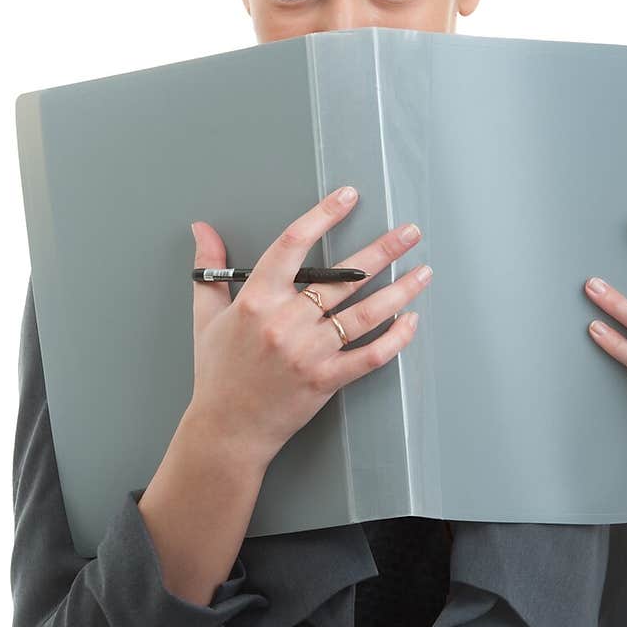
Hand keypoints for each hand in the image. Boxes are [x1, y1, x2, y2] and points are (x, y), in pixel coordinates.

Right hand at [188, 186, 431, 469]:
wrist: (227, 429)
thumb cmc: (217, 373)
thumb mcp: (205, 317)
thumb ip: (209, 270)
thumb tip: (202, 229)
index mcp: (257, 300)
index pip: (293, 244)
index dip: (323, 216)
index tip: (348, 196)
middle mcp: (286, 322)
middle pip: (343, 276)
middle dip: (382, 250)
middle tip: (409, 232)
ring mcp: (310, 352)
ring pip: (365, 314)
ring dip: (400, 291)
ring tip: (423, 271)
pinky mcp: (327, 380)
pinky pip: (370, 356)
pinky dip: (396, 339)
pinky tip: (412, 320)